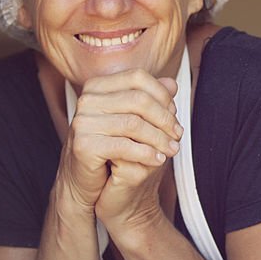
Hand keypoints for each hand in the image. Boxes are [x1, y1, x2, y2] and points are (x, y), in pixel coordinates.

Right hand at [55, 69, 182, 212]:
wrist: (85, 182)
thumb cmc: (109, 150)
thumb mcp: (133, 120)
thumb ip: (150, 100)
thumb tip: (172, 84)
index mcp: (97, 87)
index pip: (137, 77)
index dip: (162, 94)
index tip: (174, 113)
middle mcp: (87, 100)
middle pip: (138, 99)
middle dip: (164, 118)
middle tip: (177, 134)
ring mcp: (83, 122)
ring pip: (134, 123)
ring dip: (159, 138)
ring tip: (171, 149)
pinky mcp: (84, 145)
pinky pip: (124, 146)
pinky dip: (146, 153)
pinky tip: (158, 160)